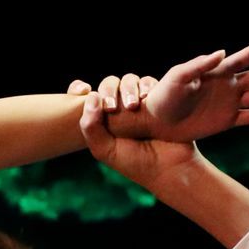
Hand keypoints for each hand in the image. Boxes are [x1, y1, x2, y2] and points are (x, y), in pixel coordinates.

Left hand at [78, 85, 199, 188]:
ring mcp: (140, 103)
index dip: (78, 88)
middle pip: (109, 84)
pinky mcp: (158, 99)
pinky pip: (150, 82)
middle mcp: (120, 109)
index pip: (87, 97)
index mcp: (102, 120)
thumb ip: (90, 126)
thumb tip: (92, 95)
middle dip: (109, 90)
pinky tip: (147, 98)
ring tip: (133, 106)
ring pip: (129, 81)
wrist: (170, 167)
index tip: (80, 91)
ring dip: (129, 87)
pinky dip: (147, 85)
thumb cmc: (136, 163)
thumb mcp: (105, 150)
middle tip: (113, 107)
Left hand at [96, 33, 248, 142]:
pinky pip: (248, 118)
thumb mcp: (177, 77)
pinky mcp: (224, 122)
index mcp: (218, 72)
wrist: (153, 121)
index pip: (247, 57)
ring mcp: (228, 104)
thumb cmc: (161, 95)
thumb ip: (198, 65)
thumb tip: (221, 53)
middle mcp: (227, 86)